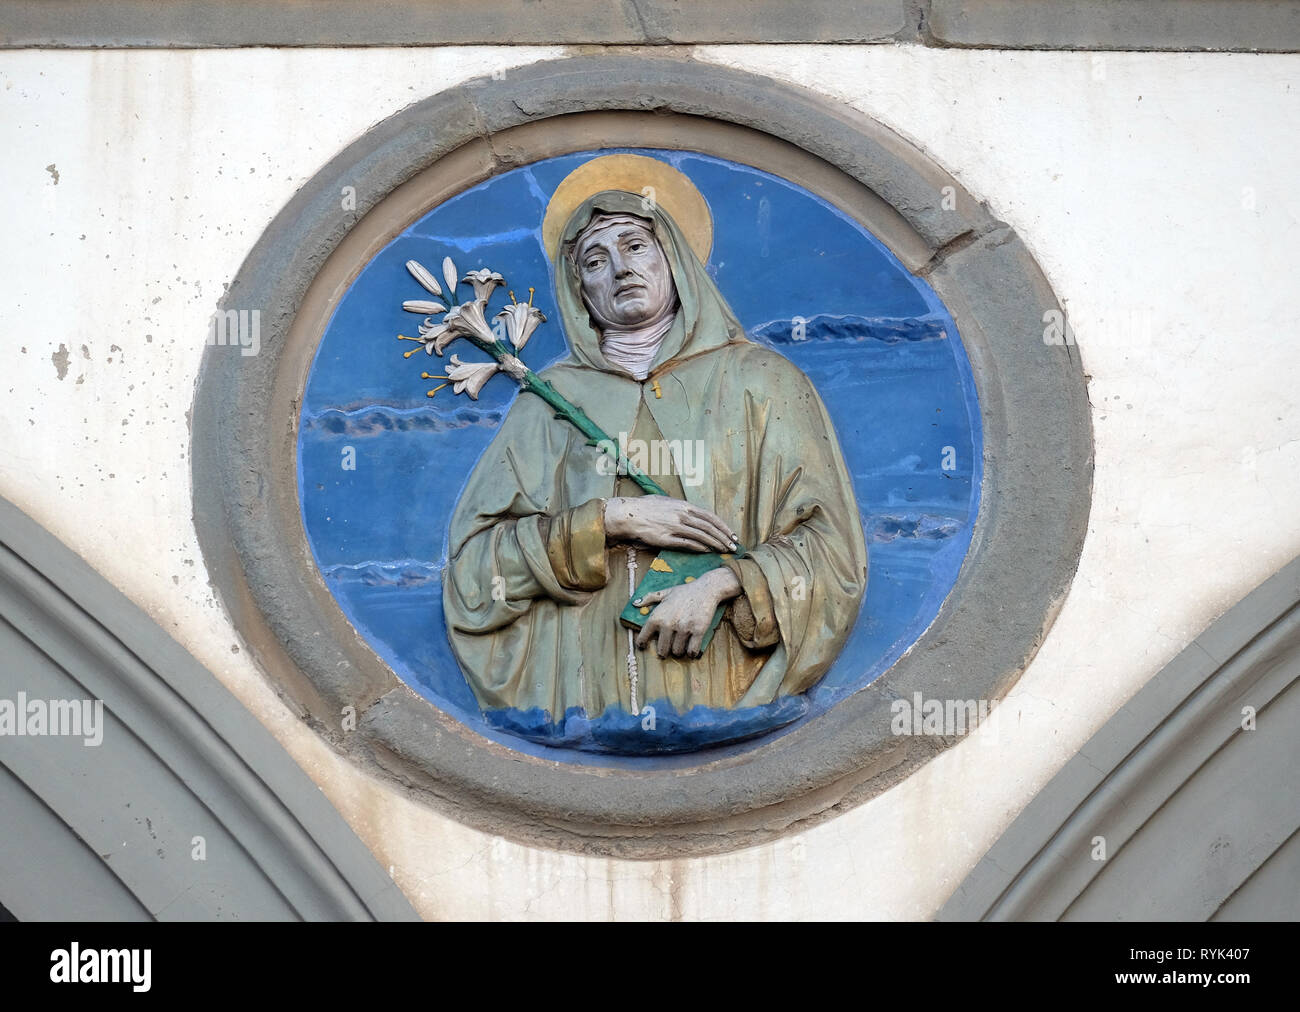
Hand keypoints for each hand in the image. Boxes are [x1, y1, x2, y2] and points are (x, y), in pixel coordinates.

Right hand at [604, 495, 738, 552]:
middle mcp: (682, 515)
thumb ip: (680, 506)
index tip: (732, 535)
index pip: (710, 517)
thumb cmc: (646, 507)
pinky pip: (686, 544)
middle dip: (724, 538)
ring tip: (724, 551)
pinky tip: (707, 552)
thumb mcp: (666, 501)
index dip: (723, 527)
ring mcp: (675, 527)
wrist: (629, 514)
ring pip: (701, 536)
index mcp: (684, 506)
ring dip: (715, 544)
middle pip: (709, 527)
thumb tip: (688, 510)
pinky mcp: (666, 538)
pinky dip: (699, 548)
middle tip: (734, 547)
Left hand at [634, 567, 741, 657]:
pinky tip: (691, 649)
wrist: (706, 589)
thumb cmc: (685, 591)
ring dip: (679, 651)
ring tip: (681, 646)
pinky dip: (692, 652)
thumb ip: (649, 598)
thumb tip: (634, 604)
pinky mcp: (698, 631)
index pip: (643, 637)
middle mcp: (668, 624)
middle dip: (664, 651)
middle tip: (667, 650)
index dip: (642, 644)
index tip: (643, 646)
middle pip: (662, 650)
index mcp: (657, 616)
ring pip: (677, 652)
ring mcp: (683, 628)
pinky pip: (692, 650)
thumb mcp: (665, 592)